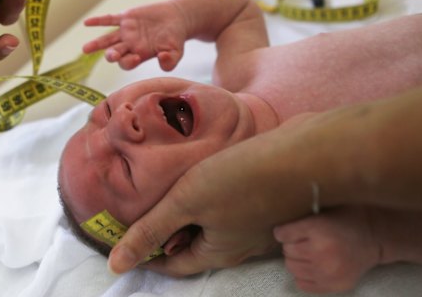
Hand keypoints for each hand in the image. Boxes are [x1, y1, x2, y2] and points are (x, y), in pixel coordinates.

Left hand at [82, 0, 187, 70]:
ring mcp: (126, 32)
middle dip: (112, 55)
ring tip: (85, 49)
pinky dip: (98, 21)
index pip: (128, 63)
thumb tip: (163, 61)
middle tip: (112, 55)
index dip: (130, 62)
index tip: (137, 57)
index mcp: (140, 55)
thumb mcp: (176, 51)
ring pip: (108, 40)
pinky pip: (109, 20)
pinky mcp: (126, 18)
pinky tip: (86, 23)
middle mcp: (130, 46)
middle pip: (115, 54)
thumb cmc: (175, 38)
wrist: (176, 18)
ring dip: (97, 44)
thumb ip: (170, 61)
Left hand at [108, 112, 343, 275]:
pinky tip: (199, 173)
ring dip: (186, 210)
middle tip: (140, 207)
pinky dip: (206, 196)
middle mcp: (237, 244)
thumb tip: (116, 266)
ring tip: (165, 186)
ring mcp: (253, 222)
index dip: (146, 256)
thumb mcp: (187, 202)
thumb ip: (151, 230)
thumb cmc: (243, 179)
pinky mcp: (262, 200)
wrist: (304, 154)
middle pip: (191, 243)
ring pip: (208, 222)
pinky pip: (225, 205)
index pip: (172, 265)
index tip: (124, 241)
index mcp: (217, 252)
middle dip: (164, 230)